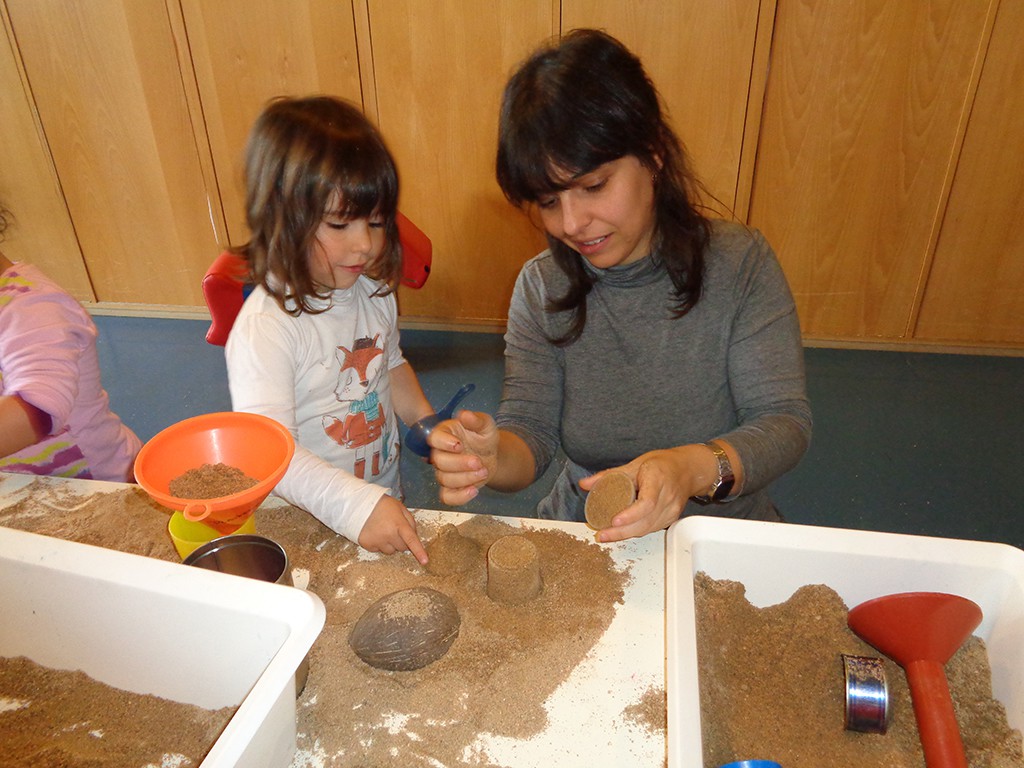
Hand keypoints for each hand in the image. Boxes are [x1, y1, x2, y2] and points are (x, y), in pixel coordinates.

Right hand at [358, 494, 428, 564]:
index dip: (419, 551)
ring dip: (390, 544)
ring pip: (390, 551)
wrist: (359, 504)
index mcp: (399, 524)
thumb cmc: (382, 505)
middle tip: (394, 530)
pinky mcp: (367, 545)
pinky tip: (375, 533)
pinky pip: (378, 551)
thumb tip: (414, 536)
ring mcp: (377, 541)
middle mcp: (388, 534)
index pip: (411, 540)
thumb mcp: (400, 508)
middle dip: (401, 541)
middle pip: (402, 548)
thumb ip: (410, 522)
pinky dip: (379, 544)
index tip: (425, 561)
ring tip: (383, 530)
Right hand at [428, 410, 498, 504]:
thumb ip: (476, 420)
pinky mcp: (451, 487)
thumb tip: (464, 415)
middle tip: (478, 462)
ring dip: (466, 478)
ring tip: (484, 471)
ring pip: (445, 479)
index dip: (444, 443)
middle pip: (439, 462)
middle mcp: (440, 453)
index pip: (434, 438)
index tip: (459, 445)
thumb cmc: (483, 436)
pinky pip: (447, 497)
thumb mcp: (485, 425)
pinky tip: (474, 491)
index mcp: (444, 434)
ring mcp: (444, 472)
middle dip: (460, 464)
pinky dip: (459, 497)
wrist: (490, 454)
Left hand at [579, 444, 717, 542]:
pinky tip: (623, 532)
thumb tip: (585, 484)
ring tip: (608, 535)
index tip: (615, 520)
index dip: (630, 515)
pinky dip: (637, 531)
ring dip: (627, 534)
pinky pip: (652, 528)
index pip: (647, 503)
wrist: (687, 469)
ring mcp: (671, 509)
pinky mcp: (672, 517)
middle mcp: (667, 496)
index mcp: (657, 479)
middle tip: (603, 534)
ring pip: (648, 528)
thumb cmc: (662, 464)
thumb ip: (608, 475)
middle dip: (622, 532)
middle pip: (646, 521)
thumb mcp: (634, 464)